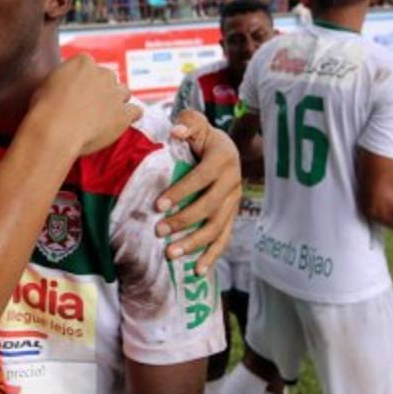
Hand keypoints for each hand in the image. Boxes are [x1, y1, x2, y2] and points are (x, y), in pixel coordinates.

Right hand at [29, 54, 141, 155]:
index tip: (78, 90)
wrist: (55, 131)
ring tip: (104, 115)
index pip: (89, 65)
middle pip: (108, 78)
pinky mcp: (124, 114)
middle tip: (89, 105)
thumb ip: (62, 79)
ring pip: (124, 92)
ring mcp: (116, 94)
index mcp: (83, 62)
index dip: (84, 79)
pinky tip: (120, 122)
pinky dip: (130, 116)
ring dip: (116, 101)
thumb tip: (64, 85)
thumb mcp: (46, 84)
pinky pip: (136, 111)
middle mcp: (103, 74)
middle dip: (101, 89)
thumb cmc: (45, 110)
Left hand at [156, 111, 241, 274]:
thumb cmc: (203, 136)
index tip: (158, 205)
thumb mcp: (195, 123)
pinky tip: (197, 270)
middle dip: (184, 221)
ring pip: (217, 227)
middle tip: (159, 230)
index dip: (181, 192)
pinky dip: (211, 256)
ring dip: (195, 242)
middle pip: (209, 207)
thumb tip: (175, 132)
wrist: (225, 147)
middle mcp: (233, 182)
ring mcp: (234, 202)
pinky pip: (224, 239)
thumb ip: (187, 123)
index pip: (201, 178)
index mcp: (224, 158)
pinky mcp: (231, 216)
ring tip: (171, 253)